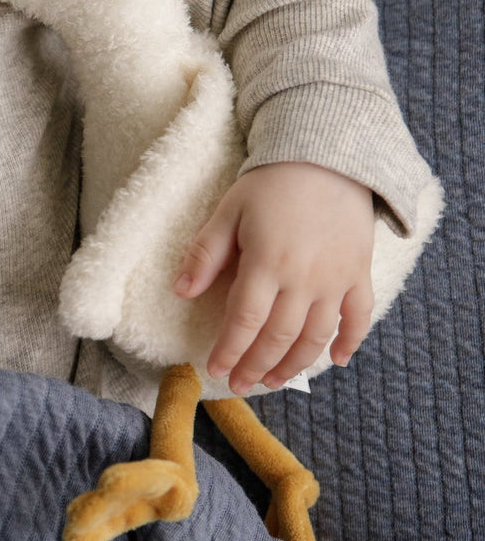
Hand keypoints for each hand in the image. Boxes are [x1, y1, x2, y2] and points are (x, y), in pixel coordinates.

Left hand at [172, 162, 374, 395]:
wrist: (326, 157)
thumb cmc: (269, 184)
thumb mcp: (228, 211)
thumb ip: (205, 253)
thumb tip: (180, 291)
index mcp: (266, 262)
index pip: (244, 321)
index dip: (229, 350)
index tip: (215, 369)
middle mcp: (304, 278)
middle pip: (279, 336)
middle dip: (256, 365)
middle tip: (240, 384)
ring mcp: (336, 279)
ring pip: (316, 336)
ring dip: (295, 364)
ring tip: (274, 380)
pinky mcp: (360, 273)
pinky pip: (360, 317)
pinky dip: (350, 342)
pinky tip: (337, 361)